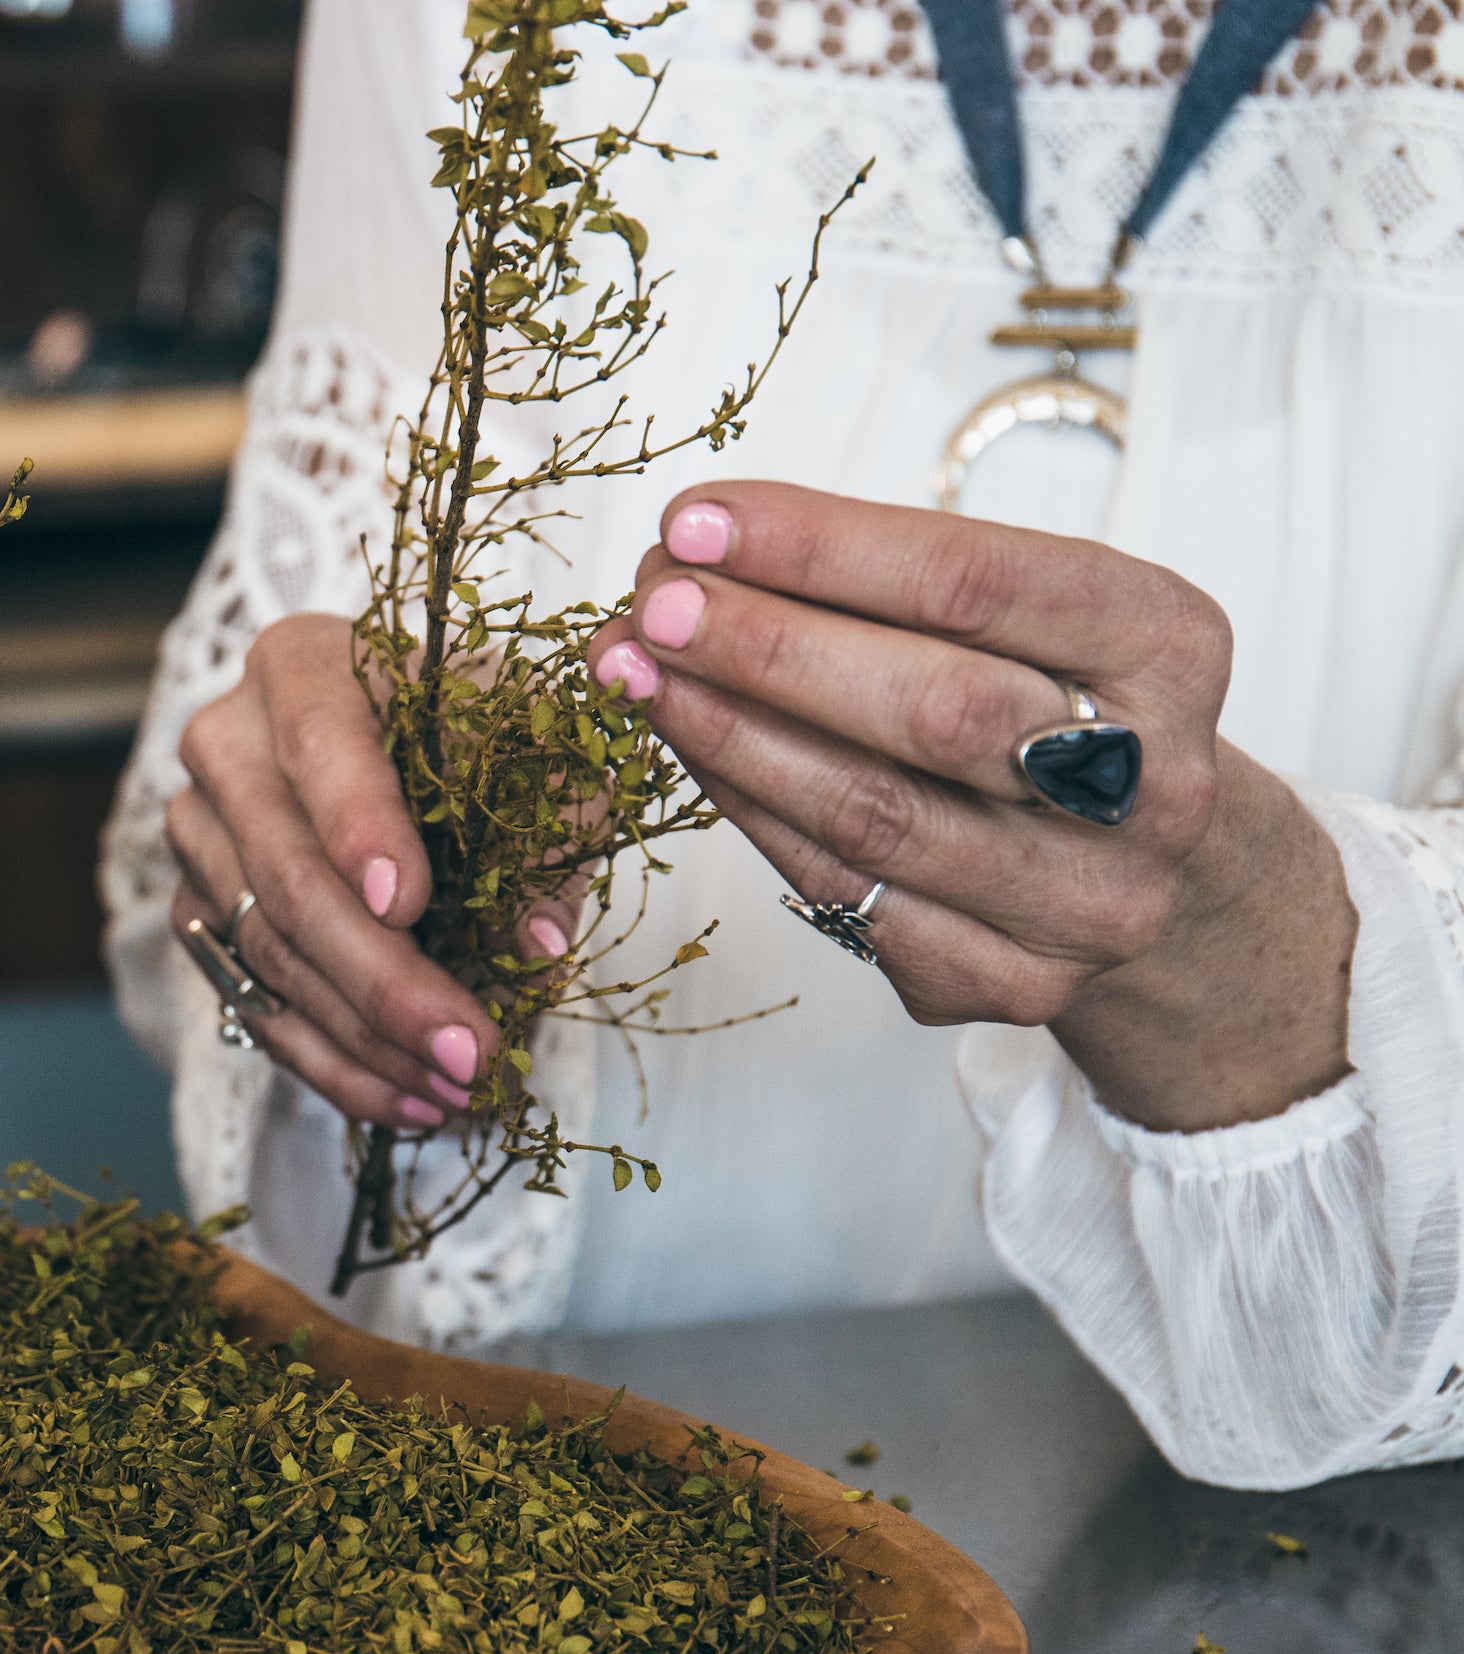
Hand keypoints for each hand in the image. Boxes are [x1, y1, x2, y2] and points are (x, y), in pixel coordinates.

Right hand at [164, 614, 547, 1131]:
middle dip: (380, 977)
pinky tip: (406, 1101)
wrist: (401, 743)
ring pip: (266, 952)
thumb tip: (539, 945)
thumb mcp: (539, 749)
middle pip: (285, 872)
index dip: (358, 823)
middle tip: (465, 1048)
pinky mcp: (199, 910)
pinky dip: (332, 1062)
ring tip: (456, 1089)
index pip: (319, 742)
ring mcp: (199, 833)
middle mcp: (226, 743)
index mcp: (302, 666)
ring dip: (365, 1037)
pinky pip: (252, 1001)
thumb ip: (554, 830)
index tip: (408, 904)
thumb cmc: (475, 732)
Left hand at [610, 480, 1351, 1132]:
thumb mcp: (1039, 614)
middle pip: (932, 710)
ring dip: (728, 733)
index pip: (977, 584)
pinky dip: (748, 811)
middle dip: (766, 647)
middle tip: (650, 600)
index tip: (697, 521)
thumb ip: (901, 581)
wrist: (1165, 875)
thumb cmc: (1062, 704)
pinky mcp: (1005, 981)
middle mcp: (1150, 786)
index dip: (821, 548)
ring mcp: (1083, 902)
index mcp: (1171, 649)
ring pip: (872, 816)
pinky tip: (685, 750)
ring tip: (632, 671)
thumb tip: (706, 550)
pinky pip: (842, 894)